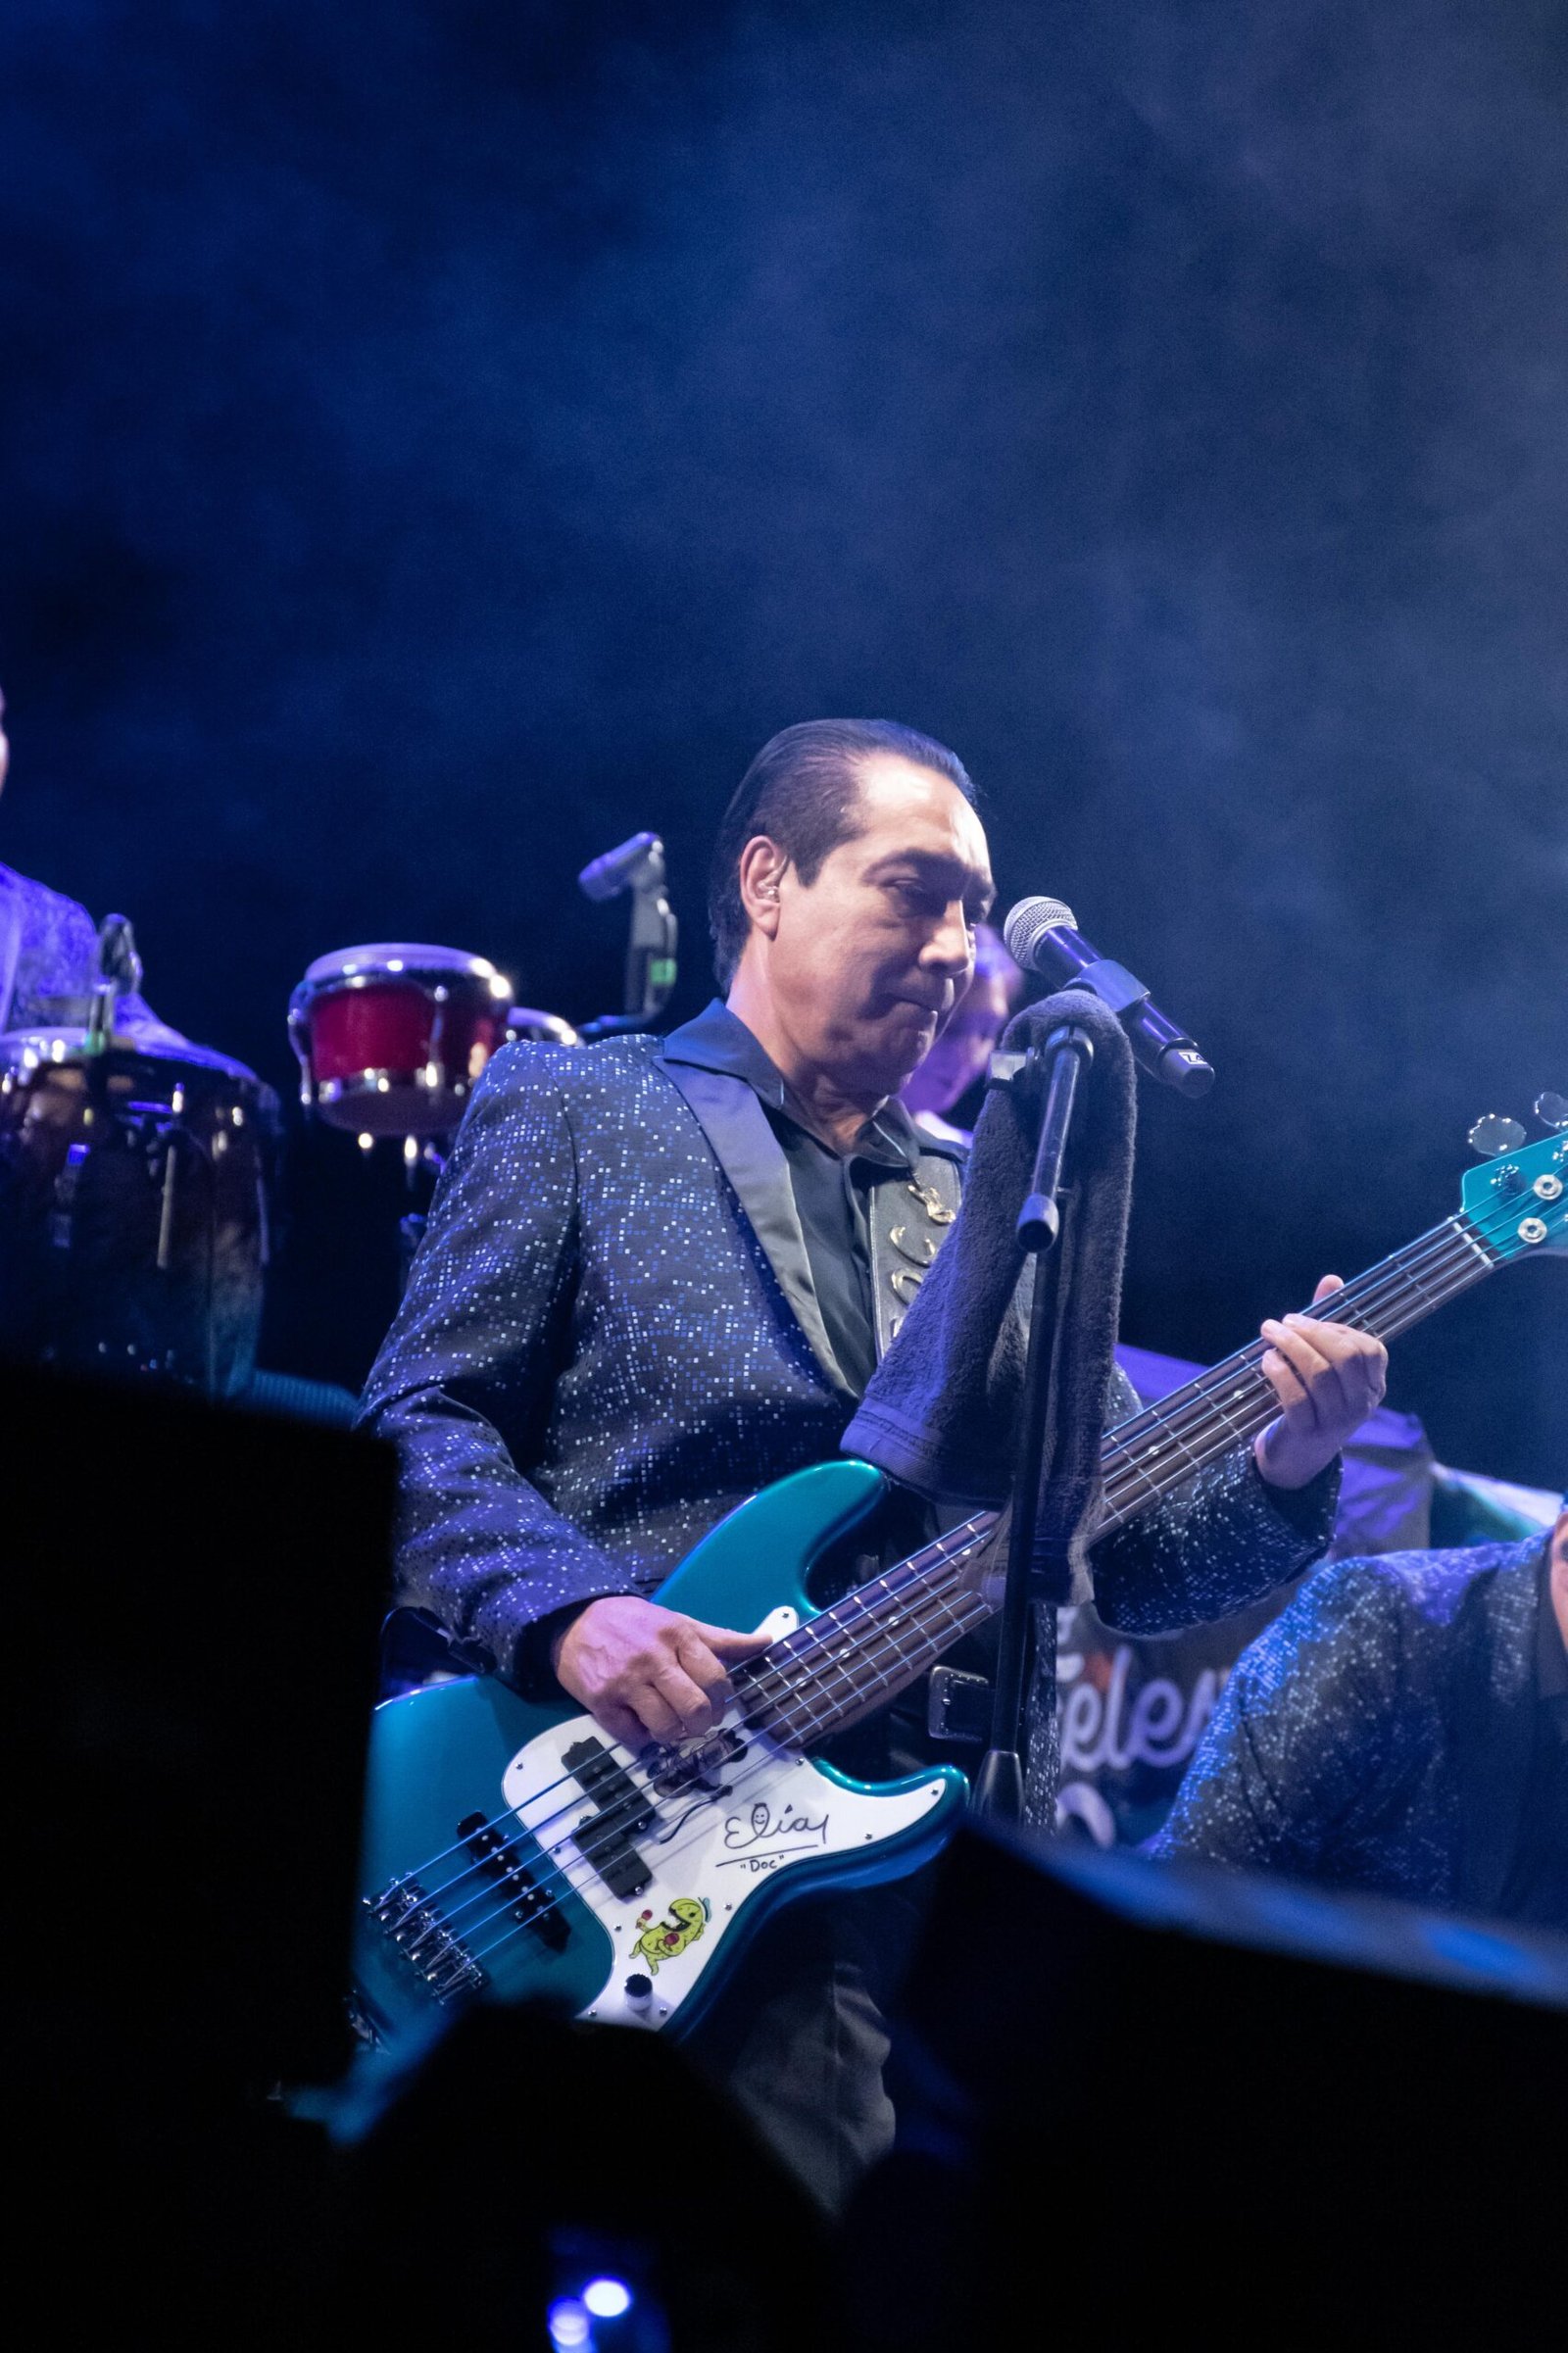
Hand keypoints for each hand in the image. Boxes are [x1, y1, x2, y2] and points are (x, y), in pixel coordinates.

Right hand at [551, 1595, 770, 1749]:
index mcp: (678, 1636)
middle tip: (698, 1723)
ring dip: (674, 1735)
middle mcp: (653, 1659)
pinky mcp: (601, 1703)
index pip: (716, 1677)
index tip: (717, 1704)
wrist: (575, 1620)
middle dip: (703, 1724)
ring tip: (670, 1724)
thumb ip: (720, 1638)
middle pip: (695, 1708)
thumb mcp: (678, 1622)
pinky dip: (643, 1738)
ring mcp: (626, 1682)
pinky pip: (633, 1737)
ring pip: (666, 1728)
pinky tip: (641, 1724)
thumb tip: (765, 1642)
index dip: (723, 1699)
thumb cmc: (635, 1624)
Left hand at [1253, 1275, 1387, 1490]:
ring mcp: (1337, 1421)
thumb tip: (1332, 1279)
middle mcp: (1362, 1404)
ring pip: (1319, 1374)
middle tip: (1282, 1323)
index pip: (1368, 1348)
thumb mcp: (1323, 1362)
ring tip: (1268, 1334)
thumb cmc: (1311, 1400)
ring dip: (1289, 1347)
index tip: (1303, 1319)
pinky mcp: (1309, 1433)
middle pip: (1344, 1357)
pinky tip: (1266, 1361)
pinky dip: (1279, 1373)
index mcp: (1373, 1385)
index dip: (1336, 1328)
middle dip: (1311, 1332)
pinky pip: (1295, 1397)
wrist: (1296, 1456)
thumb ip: (1328, 1323)